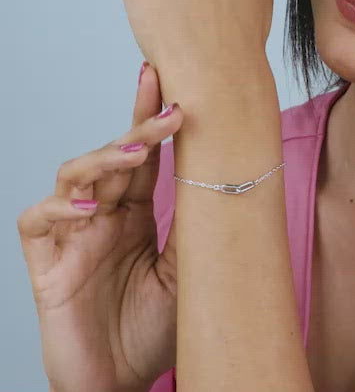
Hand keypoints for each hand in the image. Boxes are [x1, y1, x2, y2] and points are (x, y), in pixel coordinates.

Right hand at [17, 63, 181, 391]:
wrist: (123, 385)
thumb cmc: (157, 329)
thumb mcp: (189, 270)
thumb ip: (196, 225)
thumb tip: (227, 173)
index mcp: (137, 212)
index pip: (143, 156)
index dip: (150, 118)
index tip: (167, 82)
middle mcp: (104, 215)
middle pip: (113, 156)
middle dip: (137, 127)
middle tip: (167, 103)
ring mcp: (73, 236)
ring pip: (74, 175)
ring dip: (103, 158)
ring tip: (135, 153)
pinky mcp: (46, 263)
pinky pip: (38, 222)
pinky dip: (59, 209)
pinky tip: (89, 211)